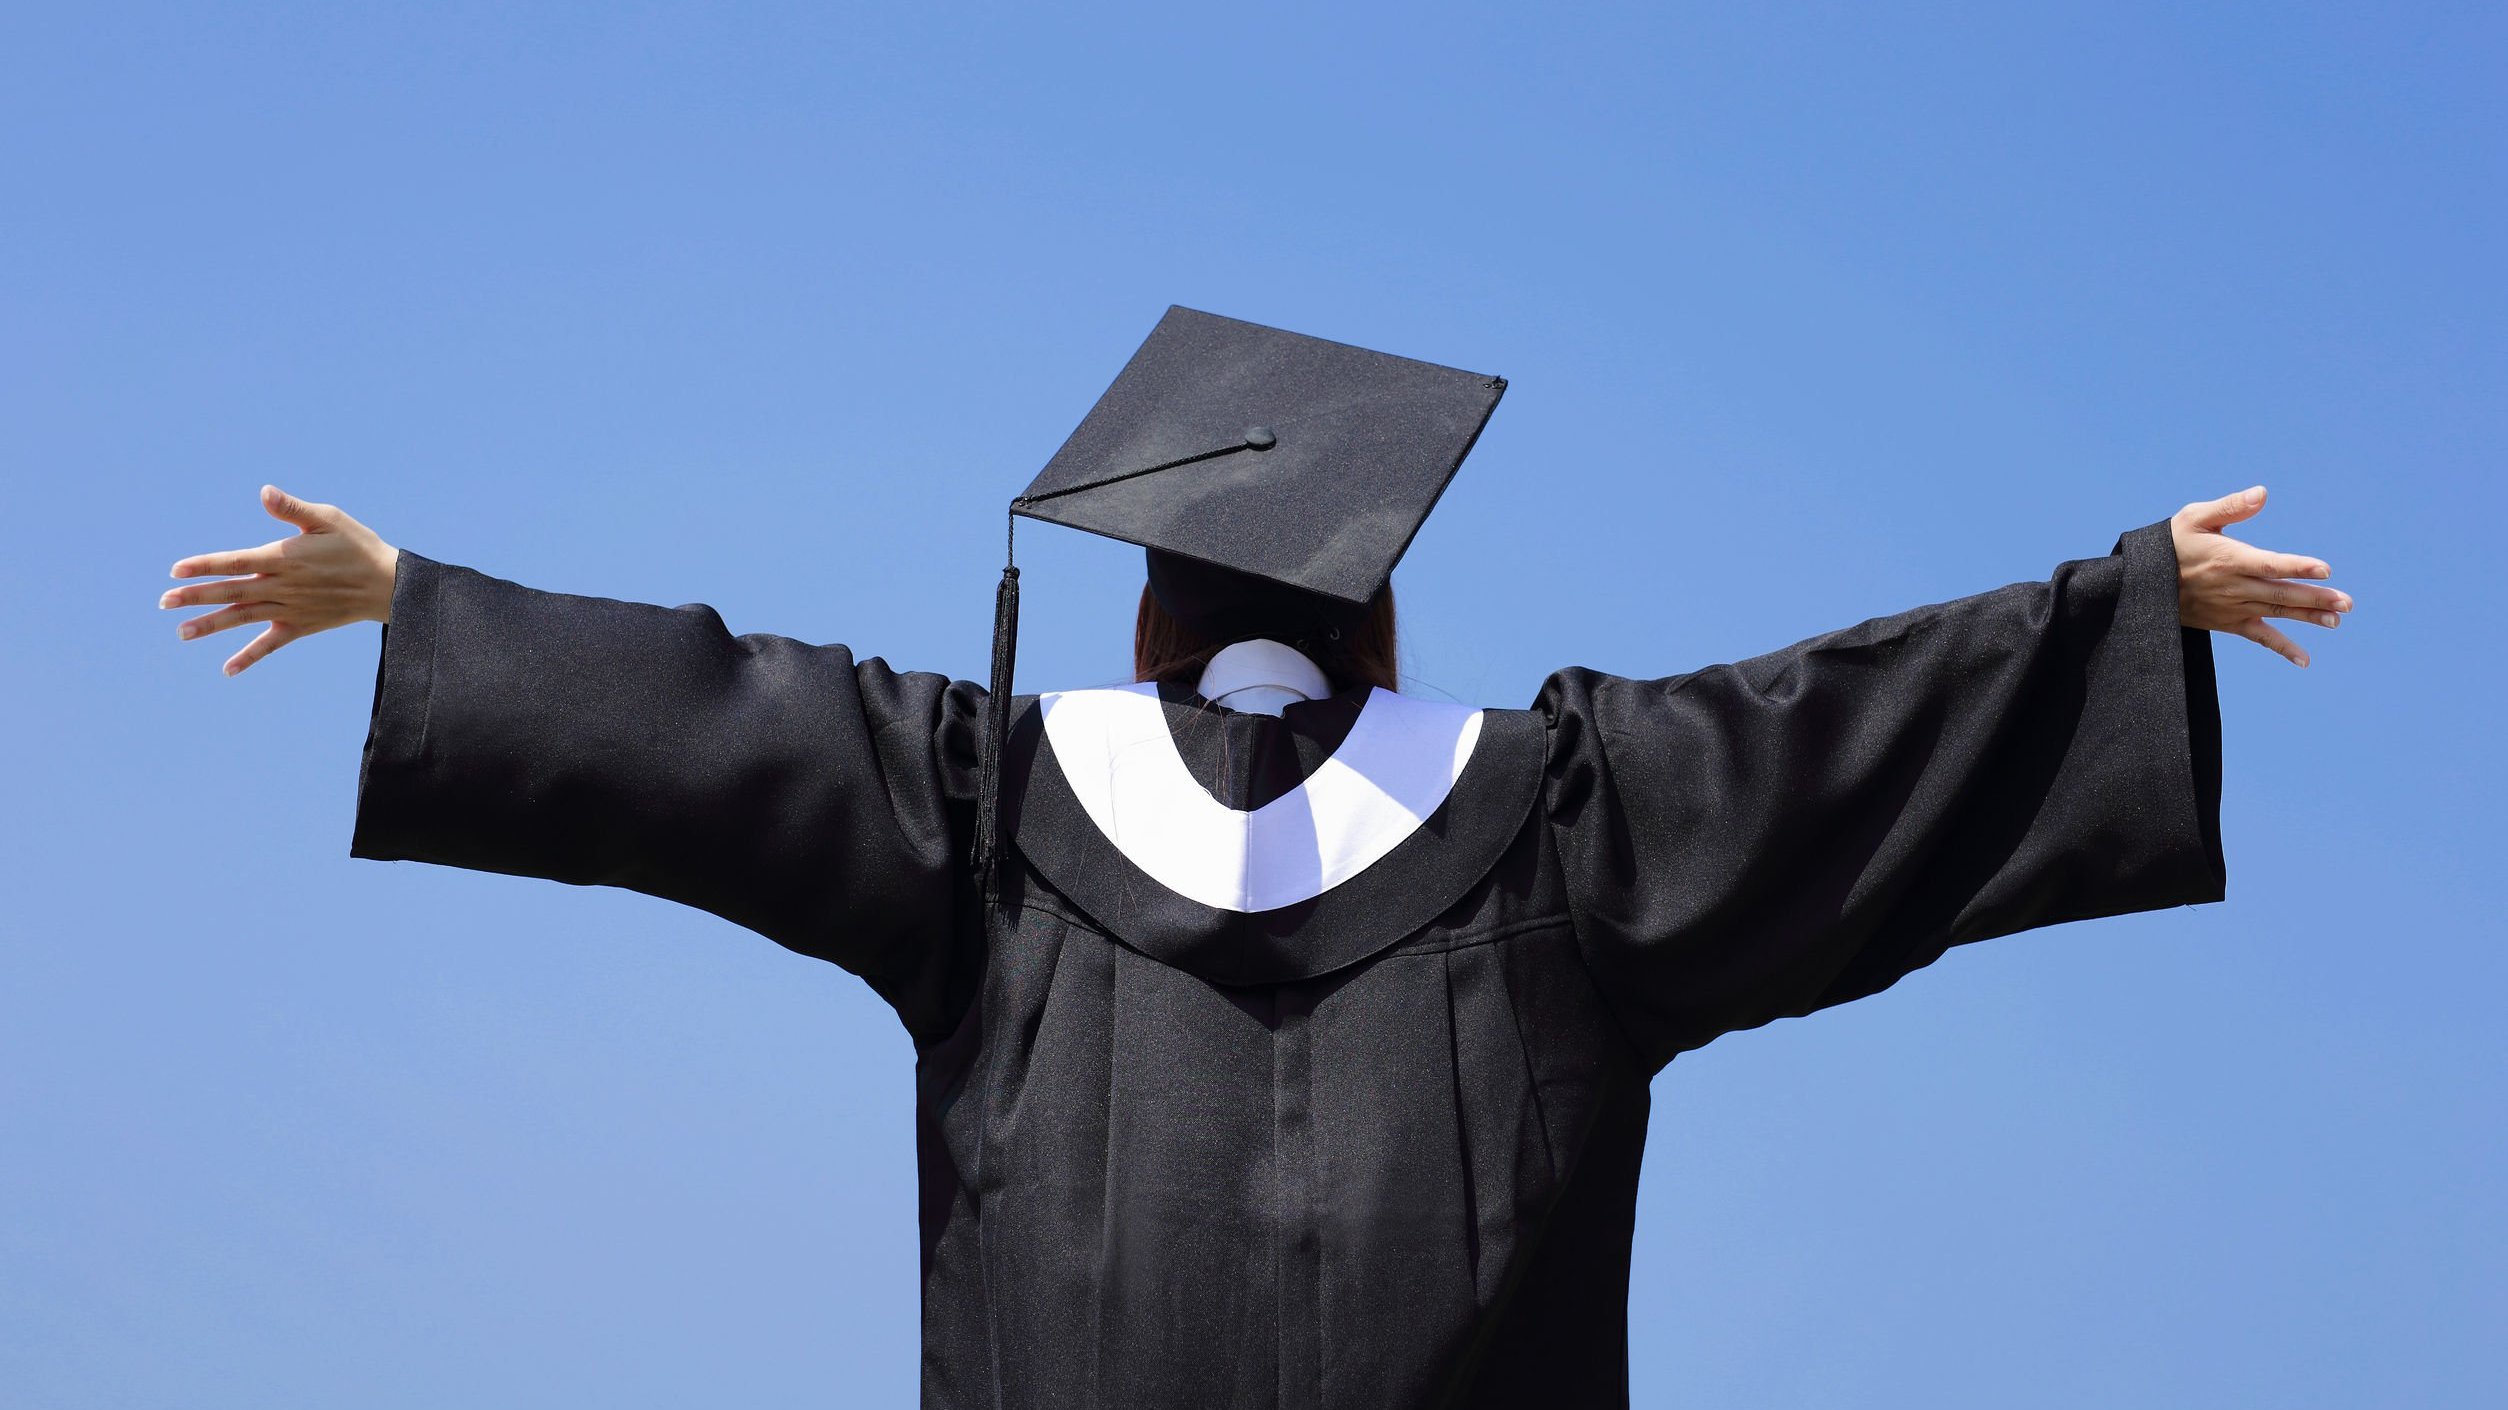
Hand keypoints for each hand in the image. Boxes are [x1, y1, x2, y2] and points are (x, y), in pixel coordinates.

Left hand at [162, 485, 399, 675]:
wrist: (387, 585)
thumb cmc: (357, 545)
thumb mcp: (328, 519)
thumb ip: (292, 509)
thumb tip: (264, 493)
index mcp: (285, 558)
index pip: (236, 562)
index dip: (205, 565)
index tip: (176, 569)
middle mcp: (283, 586)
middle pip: (232, 592)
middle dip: (196, 596)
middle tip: (164, 601)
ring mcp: (290, 610)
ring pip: (244, 618)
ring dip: (212, 625)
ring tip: (181, 632)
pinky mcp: (301, 627)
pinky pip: (271, 644)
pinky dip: (250, 656)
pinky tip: (228, 669)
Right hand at [2171, 486, 2351, 667]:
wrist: (2141, 584)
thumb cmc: (2171, 544)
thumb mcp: (2194, 518)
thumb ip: (2230, 507)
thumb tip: (2263, 494)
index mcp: (2228, 559)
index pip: (2269, 564)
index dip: (2298, 566)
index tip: (2325, 569)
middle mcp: (2233, 586)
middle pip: (2280, 593)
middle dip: (2315, 598)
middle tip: (2347, 603)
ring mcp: (2232, 607)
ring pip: (2276, 613)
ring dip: (2307, 617)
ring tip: (2337, 620)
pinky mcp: (2228, 622)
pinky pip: (2258, 637)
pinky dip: (2281, 648)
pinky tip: (2305, 660)